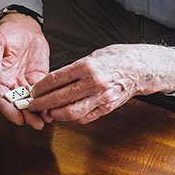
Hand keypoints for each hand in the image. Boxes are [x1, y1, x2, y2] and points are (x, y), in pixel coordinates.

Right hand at [0, 13, 49, 129]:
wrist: (25, 26)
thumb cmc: (8, 33)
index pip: (2, 100)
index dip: (9, 111)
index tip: (18, 120)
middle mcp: (12, 84)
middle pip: (18, 105)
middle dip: (27, 116)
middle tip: (36, 124)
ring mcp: (25, 82)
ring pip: (31, 102)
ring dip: (38, 112)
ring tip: (47, 120)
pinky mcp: (39, 78)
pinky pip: (44, 93)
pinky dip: (48, 101)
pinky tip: (54, 107)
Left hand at [28, 44, 174, 124]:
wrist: (140, 68)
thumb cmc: (117, 59)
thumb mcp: (92, 56)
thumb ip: (73, 69)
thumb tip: (53, 81)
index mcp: (87, 66)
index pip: (56, 79)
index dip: (41, 88)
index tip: (34, 91)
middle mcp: (94, 83)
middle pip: (60, 98)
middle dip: (43, 103)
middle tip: (34, 105)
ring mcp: (101, 97)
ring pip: (71, 112)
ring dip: (56, 114)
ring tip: (48, 112)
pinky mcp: (107, 108)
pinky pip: (84, 118)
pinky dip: (71, 119)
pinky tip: (64, 115)